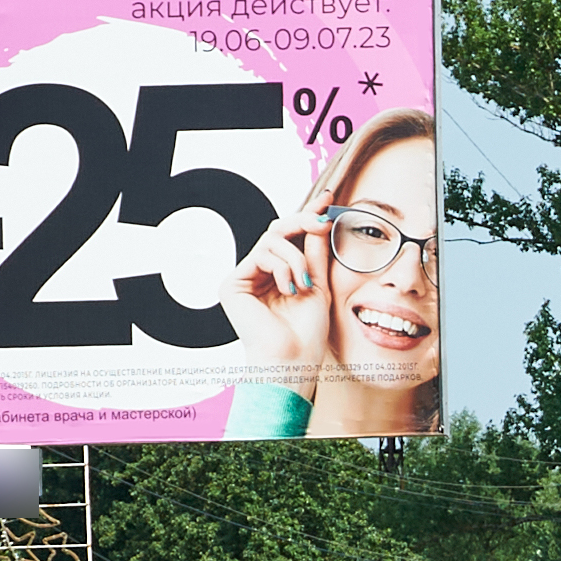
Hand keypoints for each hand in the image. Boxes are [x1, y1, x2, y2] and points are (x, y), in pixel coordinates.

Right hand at [221, 219, 329, 379]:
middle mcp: (259, 275)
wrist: (293, 359)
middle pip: (278, 231)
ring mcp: (245, 278)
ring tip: (302, 283)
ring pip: (272, 239)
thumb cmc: (307, 333)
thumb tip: (320, 220)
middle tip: (322, 223)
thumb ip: (316, 254)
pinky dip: (281, 267)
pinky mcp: (233, 284)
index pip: (291, 238)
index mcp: (279, 276)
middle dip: (302, 222)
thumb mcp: (319, 285)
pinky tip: (289, 289)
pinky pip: (261, 253)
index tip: (327, 201)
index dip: (307, 217)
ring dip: (295, 257)